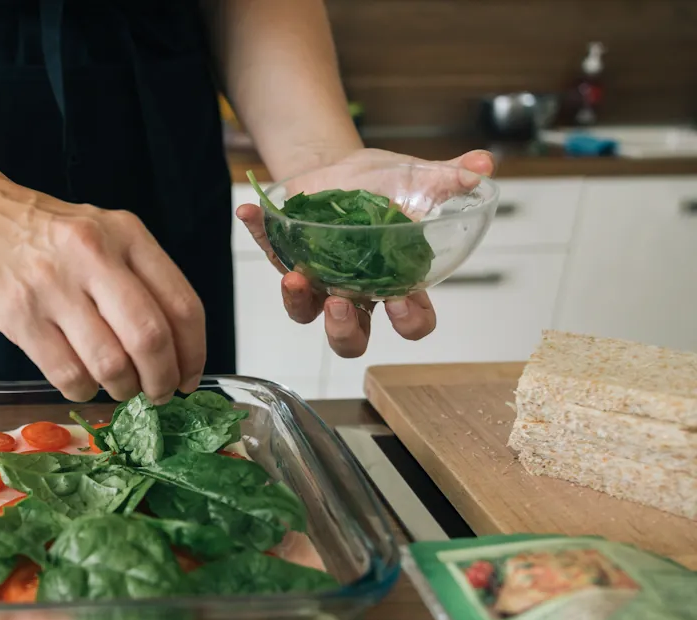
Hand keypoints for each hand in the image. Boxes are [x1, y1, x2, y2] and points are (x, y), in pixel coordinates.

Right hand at [0, 182, 205, 402]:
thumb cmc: (52, 236)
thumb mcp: (108, 235)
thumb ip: (144, 280)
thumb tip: (177, 352)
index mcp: (127, 235)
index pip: (181, 305)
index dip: (193, 353)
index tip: (189, 377)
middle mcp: (93, 256)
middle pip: (149, 338)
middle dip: (161, 379)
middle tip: (158, 393)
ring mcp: (53, 286)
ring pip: (110, 363)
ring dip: (122, 389)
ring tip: (119, 387)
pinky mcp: (20, 316)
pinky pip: (67, 374)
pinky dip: (84, 390)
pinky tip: (84, 383)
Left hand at [236, 148, 494, 357]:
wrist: (340, 168)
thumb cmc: (384, 185)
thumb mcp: (417, 179)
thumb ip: (449, 177)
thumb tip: (483, 164)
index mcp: (396, 283)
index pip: (411, 321)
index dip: (409, 321)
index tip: (402, 302)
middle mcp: (356, 294)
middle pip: (351, 338)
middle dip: (343, 330)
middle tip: (338, 302)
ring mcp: (318, 283)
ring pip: (306, 315)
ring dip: (297, 301)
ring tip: (293, 276)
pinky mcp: (287, 261)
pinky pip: (271, 257)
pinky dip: (260, 234)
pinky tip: (252, 212)